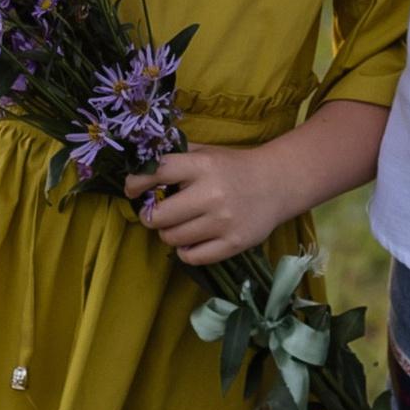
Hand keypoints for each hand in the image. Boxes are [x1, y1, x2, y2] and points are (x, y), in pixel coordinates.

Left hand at [125, 144, 288, 266]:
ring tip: (178, 225)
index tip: (132, 189)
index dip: (136, 182)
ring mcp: (223, 221)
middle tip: (155, 214)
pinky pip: (192, 257)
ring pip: (173, 238)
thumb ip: (176, 156)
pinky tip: (191, 241)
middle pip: (158, 216)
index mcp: (203, 165)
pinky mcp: (234, 243)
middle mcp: (212, 193)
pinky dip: (186, 252)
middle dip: (150, 216)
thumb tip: (138, 167)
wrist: (277, 184)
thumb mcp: (206, 152)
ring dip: (169, 234)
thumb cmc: (233, 167)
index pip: (158, 172)